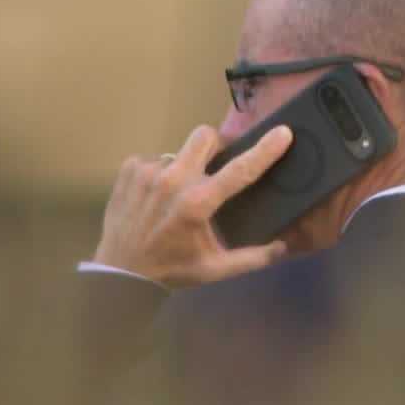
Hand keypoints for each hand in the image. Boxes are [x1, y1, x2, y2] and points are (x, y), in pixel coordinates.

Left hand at [93, 124, 293, 288]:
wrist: (120, 272)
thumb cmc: (172, 269)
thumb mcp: (215, 269)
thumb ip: (252, 258)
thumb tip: (283, 247)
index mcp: (198, 203)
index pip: (240, 170)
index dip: (265, 149)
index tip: (282, 132)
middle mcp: (173, 180)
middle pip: (205, 136)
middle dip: (216, 145)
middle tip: (215, 165)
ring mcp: (148, 171)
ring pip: (178, 151)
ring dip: (184, 166)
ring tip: (177, 193)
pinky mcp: (129, 169)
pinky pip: (154, 159)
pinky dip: (160, 173)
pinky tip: (155, 196)